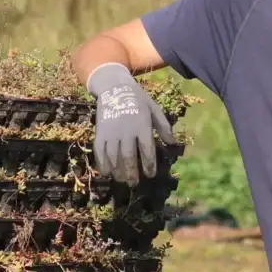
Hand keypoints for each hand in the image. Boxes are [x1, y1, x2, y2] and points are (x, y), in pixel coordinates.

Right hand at [86, 62, 176, 186]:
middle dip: (132, 173)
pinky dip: (103, 165)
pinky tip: (107, 173)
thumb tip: (172, 143)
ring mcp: (111, 133)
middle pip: (129, 157)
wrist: (114, 88)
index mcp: (142, 126)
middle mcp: (126, 131)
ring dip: (118, 172)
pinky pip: (100, 152)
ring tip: (123, 180)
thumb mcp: (154, 109)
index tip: (150, 175)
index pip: (147, 150)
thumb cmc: (138, 99)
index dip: (149, 165)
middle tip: (134, 184)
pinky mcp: (100, 133)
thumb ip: (163, 127)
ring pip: (114, 158)